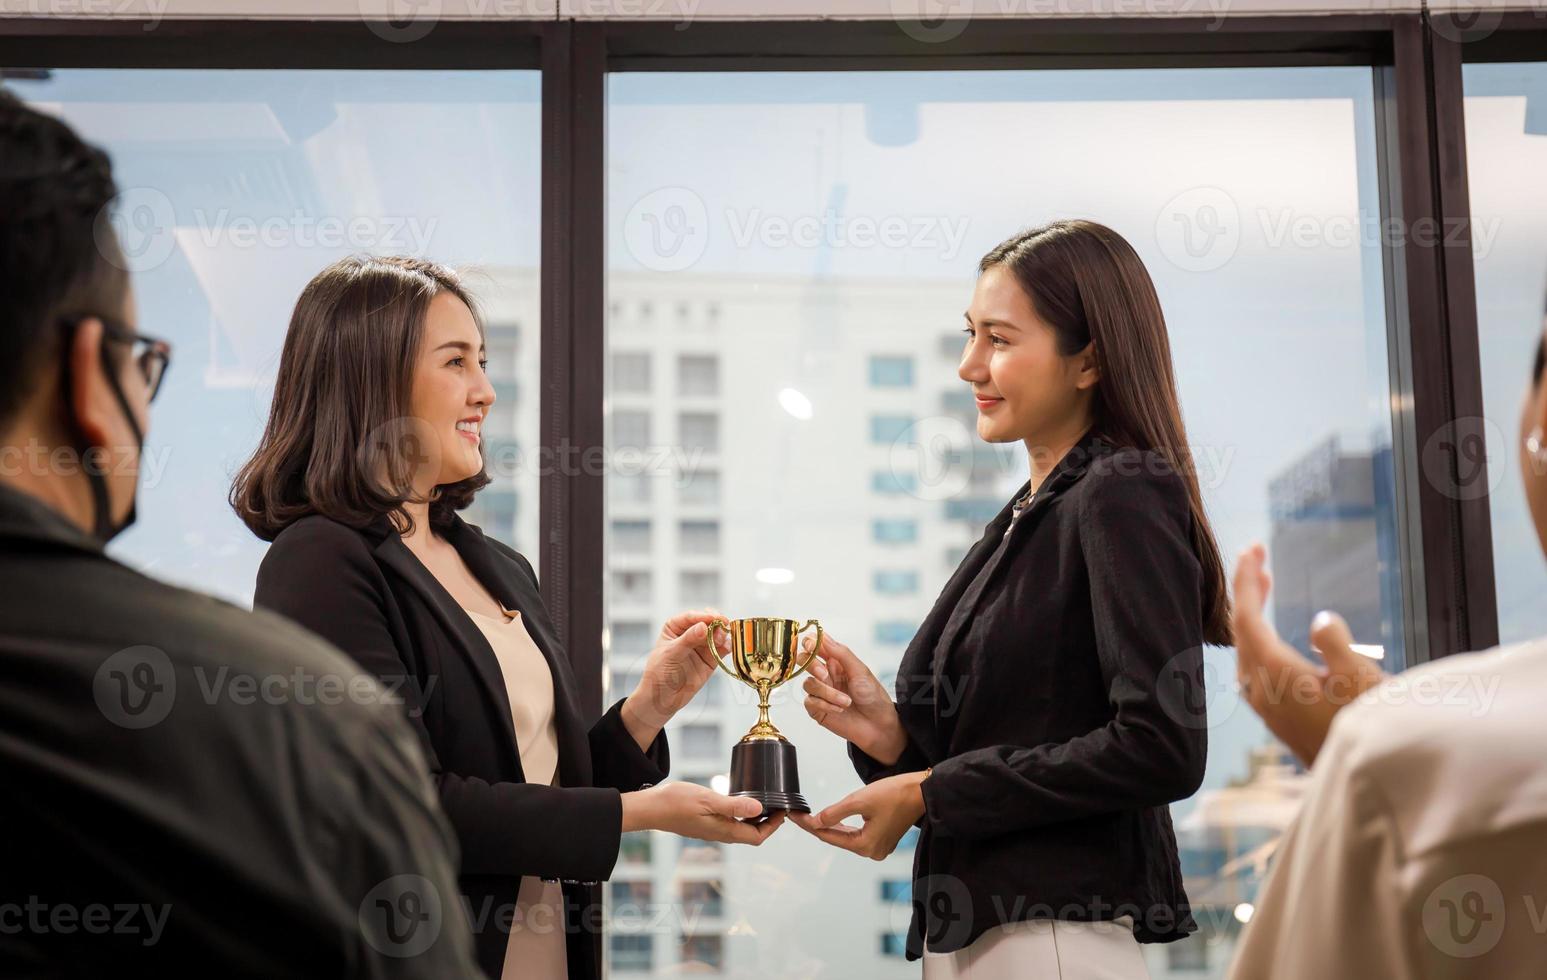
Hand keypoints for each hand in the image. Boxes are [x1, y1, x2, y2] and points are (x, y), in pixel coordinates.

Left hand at [620, 609, 726, 749]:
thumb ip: (688, 640)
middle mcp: (690, 633)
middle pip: (708, 622)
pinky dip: (727, 646)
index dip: (704, 616)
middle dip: (716, 623)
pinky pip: (722, 648)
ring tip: (722, 641)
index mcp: (675, 627)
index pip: (691, 617)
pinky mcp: (711, 658)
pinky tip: (727, 647)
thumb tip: (703, 626)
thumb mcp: (670, 654)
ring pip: (717, 633)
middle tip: (723, 626)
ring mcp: (702, 645)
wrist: (662, 698)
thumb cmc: (659, 673)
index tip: (715, 618)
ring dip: (723, 634)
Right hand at [620, 782, 784, 844]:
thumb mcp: (708, 800)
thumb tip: (759, 810)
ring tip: (764, 801)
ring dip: (754, 818)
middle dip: (768, 822)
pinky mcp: (705, 824)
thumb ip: (734, 805)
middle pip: (751, 835)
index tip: (783, 811)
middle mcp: (720, 834)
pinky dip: (740, 814)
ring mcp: (712, 830)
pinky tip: (739, 800)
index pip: (757, 837)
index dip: (773, 826)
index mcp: (724, 831)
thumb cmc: (676, 803)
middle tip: (778, 805)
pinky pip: (729, 823)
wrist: (650, 808)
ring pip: (740, 829)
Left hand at [790, 771, 926, 860]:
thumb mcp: (859, 801)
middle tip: (798, 815)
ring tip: (809, 817)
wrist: (922, 791)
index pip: (829, 836)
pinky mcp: (884, 838)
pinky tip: (832, 819)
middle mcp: (872, 852)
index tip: (794, 816)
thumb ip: (834, 813)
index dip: (809, 825)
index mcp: (866, 846)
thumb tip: (815, 822)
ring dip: (830, 826)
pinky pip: (858, 835)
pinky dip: (845, 826)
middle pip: (836, 838)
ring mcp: (879, 847)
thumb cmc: (895, 794)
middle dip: (817, 826)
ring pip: (847, 837)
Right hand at [800, 633, 906, 764]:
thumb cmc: (873, 697)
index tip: (812, 645)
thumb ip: (841, 653)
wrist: (878, 726)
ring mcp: (820, 692)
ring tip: (846, 701)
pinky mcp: (817, 709)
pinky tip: (840, 709)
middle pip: (804, 661)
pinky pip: (810, 701)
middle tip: (824, 674)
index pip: (815, 645)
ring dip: (827, 692)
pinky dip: (825, 705)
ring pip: (808, 683)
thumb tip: (823, 636)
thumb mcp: (860, 671)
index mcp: (836, 661)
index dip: (810, 642)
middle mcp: (826, 674)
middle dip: (812, 665)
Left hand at [1232, 543, 1386, 765]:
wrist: (1366, 779)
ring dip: (1252, 616)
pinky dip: (1259, 641)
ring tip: (1264, 587)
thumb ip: (1334, 642)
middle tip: (1259, 559)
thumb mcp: (1359, 677)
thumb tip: (1319, 621)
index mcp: (1272, 672)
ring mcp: (1265, 706)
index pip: (1245, 616)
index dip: (1246, 581)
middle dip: (1247, 592)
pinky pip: (1256, 668)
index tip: (1252, 549)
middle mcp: (1259, 688)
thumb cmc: (1369, 727)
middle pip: (1241, 630)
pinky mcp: (1276, 718)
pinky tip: (1270, 637)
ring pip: (1246, 650)